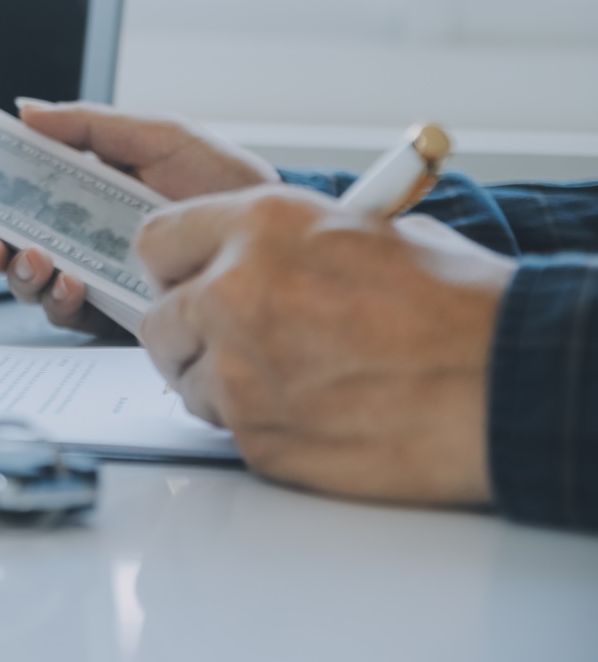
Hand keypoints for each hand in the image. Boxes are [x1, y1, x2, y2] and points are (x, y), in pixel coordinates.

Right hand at [0, 100, 277, 335]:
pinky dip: (60, 298)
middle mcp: (88, 237)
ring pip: (34, 283)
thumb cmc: (226, 182)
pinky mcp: (120, 317)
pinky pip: (70, 315)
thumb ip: (90, 125)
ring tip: (35, 258)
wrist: (278, 240)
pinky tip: (70, 281)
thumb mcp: (159, 137)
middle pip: (16, 243)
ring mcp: (102, 278)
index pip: (23, 194)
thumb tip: (25, 111)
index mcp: (89, 191)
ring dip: (20, 272)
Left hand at [136, 184, 514, 504]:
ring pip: (185, 379)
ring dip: (220, 382)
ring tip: (288, 377)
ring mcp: (237, 369)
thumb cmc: (458, 309)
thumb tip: (256, 258)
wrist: (503, 382)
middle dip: (189, 331)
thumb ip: (288, 244)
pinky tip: (311, 410)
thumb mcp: (365, 231)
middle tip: (231, 338)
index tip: (184, 281)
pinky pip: (225, 427)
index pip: (158, 240)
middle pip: (159, 320)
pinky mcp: (254, 434)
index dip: (174, 267)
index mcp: (259, 227)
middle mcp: (233, 291)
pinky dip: (256, 424)